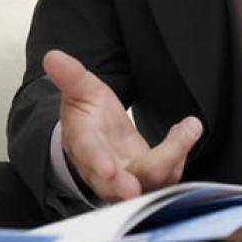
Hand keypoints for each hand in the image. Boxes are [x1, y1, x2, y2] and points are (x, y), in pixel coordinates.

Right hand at [45, 49, 202, 201]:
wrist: (99, 136)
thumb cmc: (88, 114)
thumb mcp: (81, 91)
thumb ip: (71, 76)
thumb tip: (52, 56)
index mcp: (84, 144)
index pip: (89, 156)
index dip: (99, 163)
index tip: (110, 170)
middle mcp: (105, 169)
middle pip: (119, 184)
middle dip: (130, 184)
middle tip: (141, 182)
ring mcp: (129, 178)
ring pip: (151, 182)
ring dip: (171, 160)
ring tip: (186, 130)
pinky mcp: (150, 179)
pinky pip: (169, 174)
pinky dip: (180, 153)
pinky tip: (188, 129)